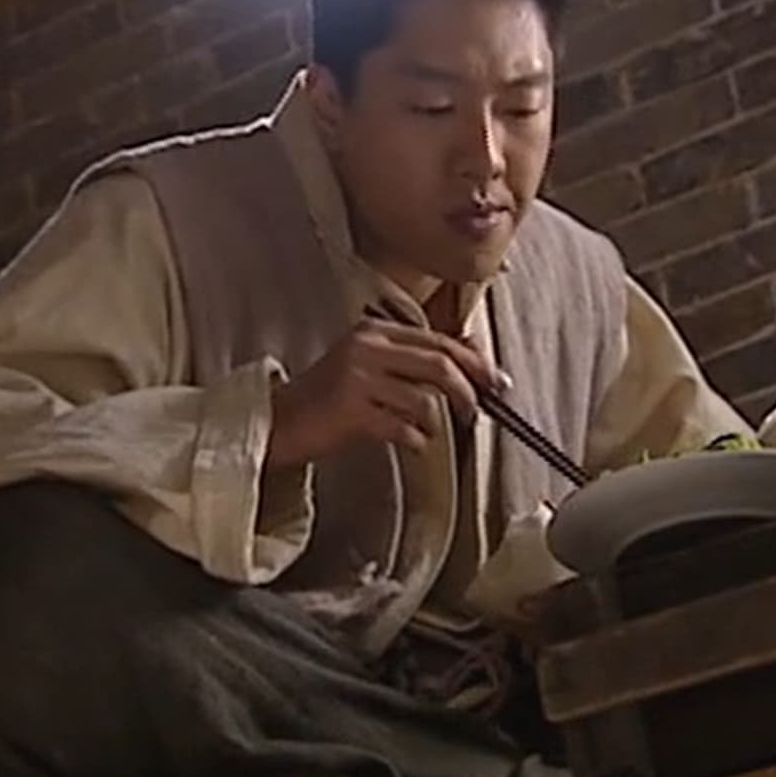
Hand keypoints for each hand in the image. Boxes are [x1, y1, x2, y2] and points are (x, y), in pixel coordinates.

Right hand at [267, 317, 507, 470]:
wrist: (279, 422)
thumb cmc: (329, 398)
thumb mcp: (369, 364)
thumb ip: (414, 357)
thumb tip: (474, 350)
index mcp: (373, 332)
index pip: (438, 340)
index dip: (474, 362)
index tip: (496, 382)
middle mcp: (366, 349)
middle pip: (439, 364)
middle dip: (468, 390)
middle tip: (476, 411)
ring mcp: (357, 379)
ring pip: (424, 399)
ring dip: (436, 422)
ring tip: (428, 431)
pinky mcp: (351, 412)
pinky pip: (403, 428)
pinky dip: (416, 441)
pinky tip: (410, 444)